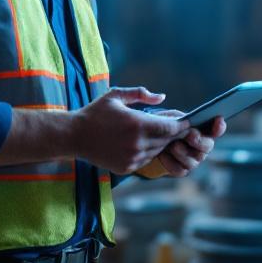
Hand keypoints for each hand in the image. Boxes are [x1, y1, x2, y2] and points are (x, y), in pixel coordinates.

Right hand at [72, 87, 190, 174]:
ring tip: (159, 132)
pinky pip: (146, 159)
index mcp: (137, 124)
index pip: (171, 127)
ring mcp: (132, 158)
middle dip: (174, 133)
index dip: (181, 124)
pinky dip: (149, 151)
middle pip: (167, 140)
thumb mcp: (116, 95)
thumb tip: (162, 98)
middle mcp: (137, 144)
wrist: (74, 136)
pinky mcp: (127, 168)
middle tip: (178, 125)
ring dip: (162, 142)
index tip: (187, 119)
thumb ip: (141, 94)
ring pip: (158, 151)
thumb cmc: (96, 112)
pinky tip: (144, 142)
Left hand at [138, 114, 226, 178]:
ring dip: (184, 153)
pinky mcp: (181, 170)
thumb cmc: (158, 125)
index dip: (219, 126)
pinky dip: (171, 163)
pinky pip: (180, 170)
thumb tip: (165, 100)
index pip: (216, 129)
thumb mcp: (163, 114)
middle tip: (189, 134)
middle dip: (199, 140)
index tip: (218, 119)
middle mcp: (201, 145)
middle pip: (208, 146)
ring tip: (172, 146)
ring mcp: (193, 159)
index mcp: (201, 129)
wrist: (148, 144)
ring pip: (195, 160)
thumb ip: (168, 110)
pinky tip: (162, 155)